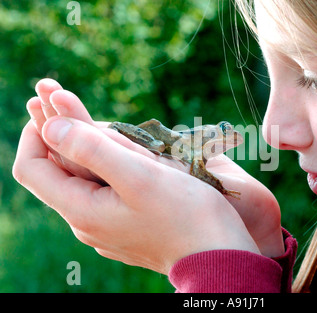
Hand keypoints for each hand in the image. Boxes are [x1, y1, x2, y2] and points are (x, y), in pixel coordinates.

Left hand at [14, 79, 283, 274]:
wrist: (219, 255)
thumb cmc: (186, 214)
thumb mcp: (139, 175)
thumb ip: (92, 150)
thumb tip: (51, 126)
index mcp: (82, 210)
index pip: (30, 168)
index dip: (34, 132)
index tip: (52, 105)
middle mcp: (87, 223)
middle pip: (59, 172)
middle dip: (63, 134)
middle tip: (68, 99)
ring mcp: (108, 228)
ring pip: (85, 181)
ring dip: (89, 149)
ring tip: (105, 126)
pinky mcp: (127, 227)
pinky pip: (106, 192)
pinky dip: (107, 167)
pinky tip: (127, 156)